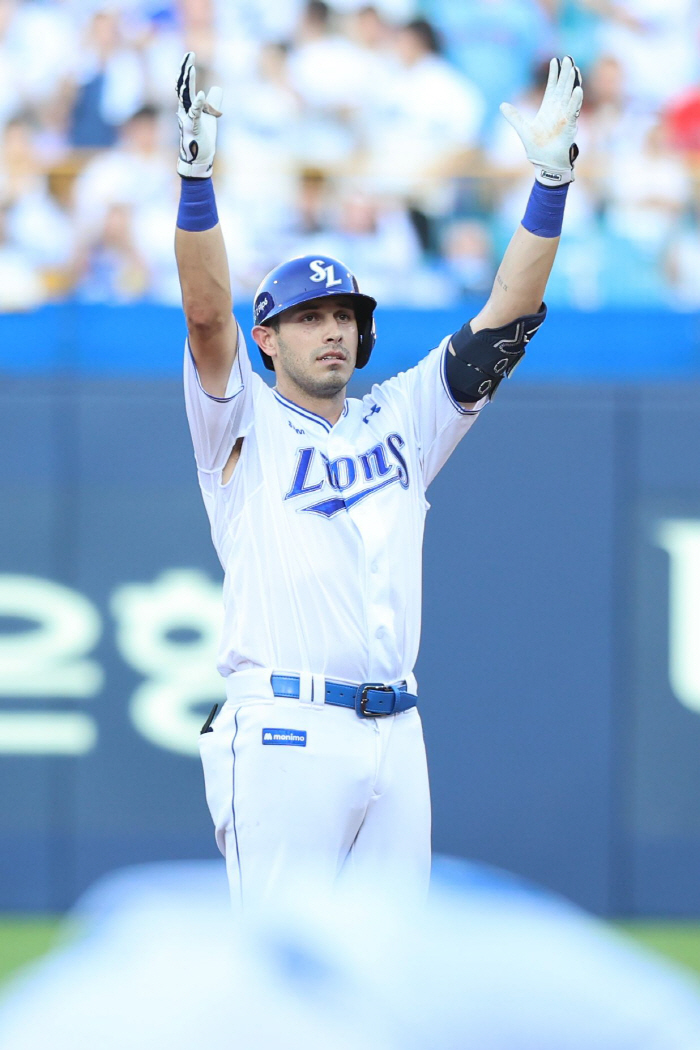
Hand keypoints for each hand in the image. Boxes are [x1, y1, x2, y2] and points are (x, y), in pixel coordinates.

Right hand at [176, 52, 222, 177]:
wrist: (200, 158)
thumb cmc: (202, 138)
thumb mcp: (210, 117)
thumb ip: (213, 102)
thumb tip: (216, 88)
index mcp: (188, 106)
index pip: (185, 84)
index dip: (186, 69)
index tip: (189, 55)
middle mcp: (184, 110)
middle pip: (182, 86)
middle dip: (185, 70)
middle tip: (188, 54)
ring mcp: (187, 118)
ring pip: (185, 97)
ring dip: (188, 82)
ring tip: (190, 68)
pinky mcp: (193, 128)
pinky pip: (195, 114)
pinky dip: (198, 104)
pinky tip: (202, 94)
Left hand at [500, 57, 582, 186]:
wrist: (546, 164)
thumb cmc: (537, 149)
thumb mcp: (523, 129)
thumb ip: (514, 117)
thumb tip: (502, 105)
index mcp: (548, 109)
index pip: (552, 87)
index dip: (554, 74)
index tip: (555, 60)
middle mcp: (558, 110)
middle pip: (563, 87)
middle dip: (565, 72)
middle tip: (567, 57)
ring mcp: (565, 116)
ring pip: (570, 95)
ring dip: (572, 82)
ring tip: (574, 68)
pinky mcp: (569, 126)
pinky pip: (573, 111)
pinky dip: (575, 101)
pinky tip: (577, 90)